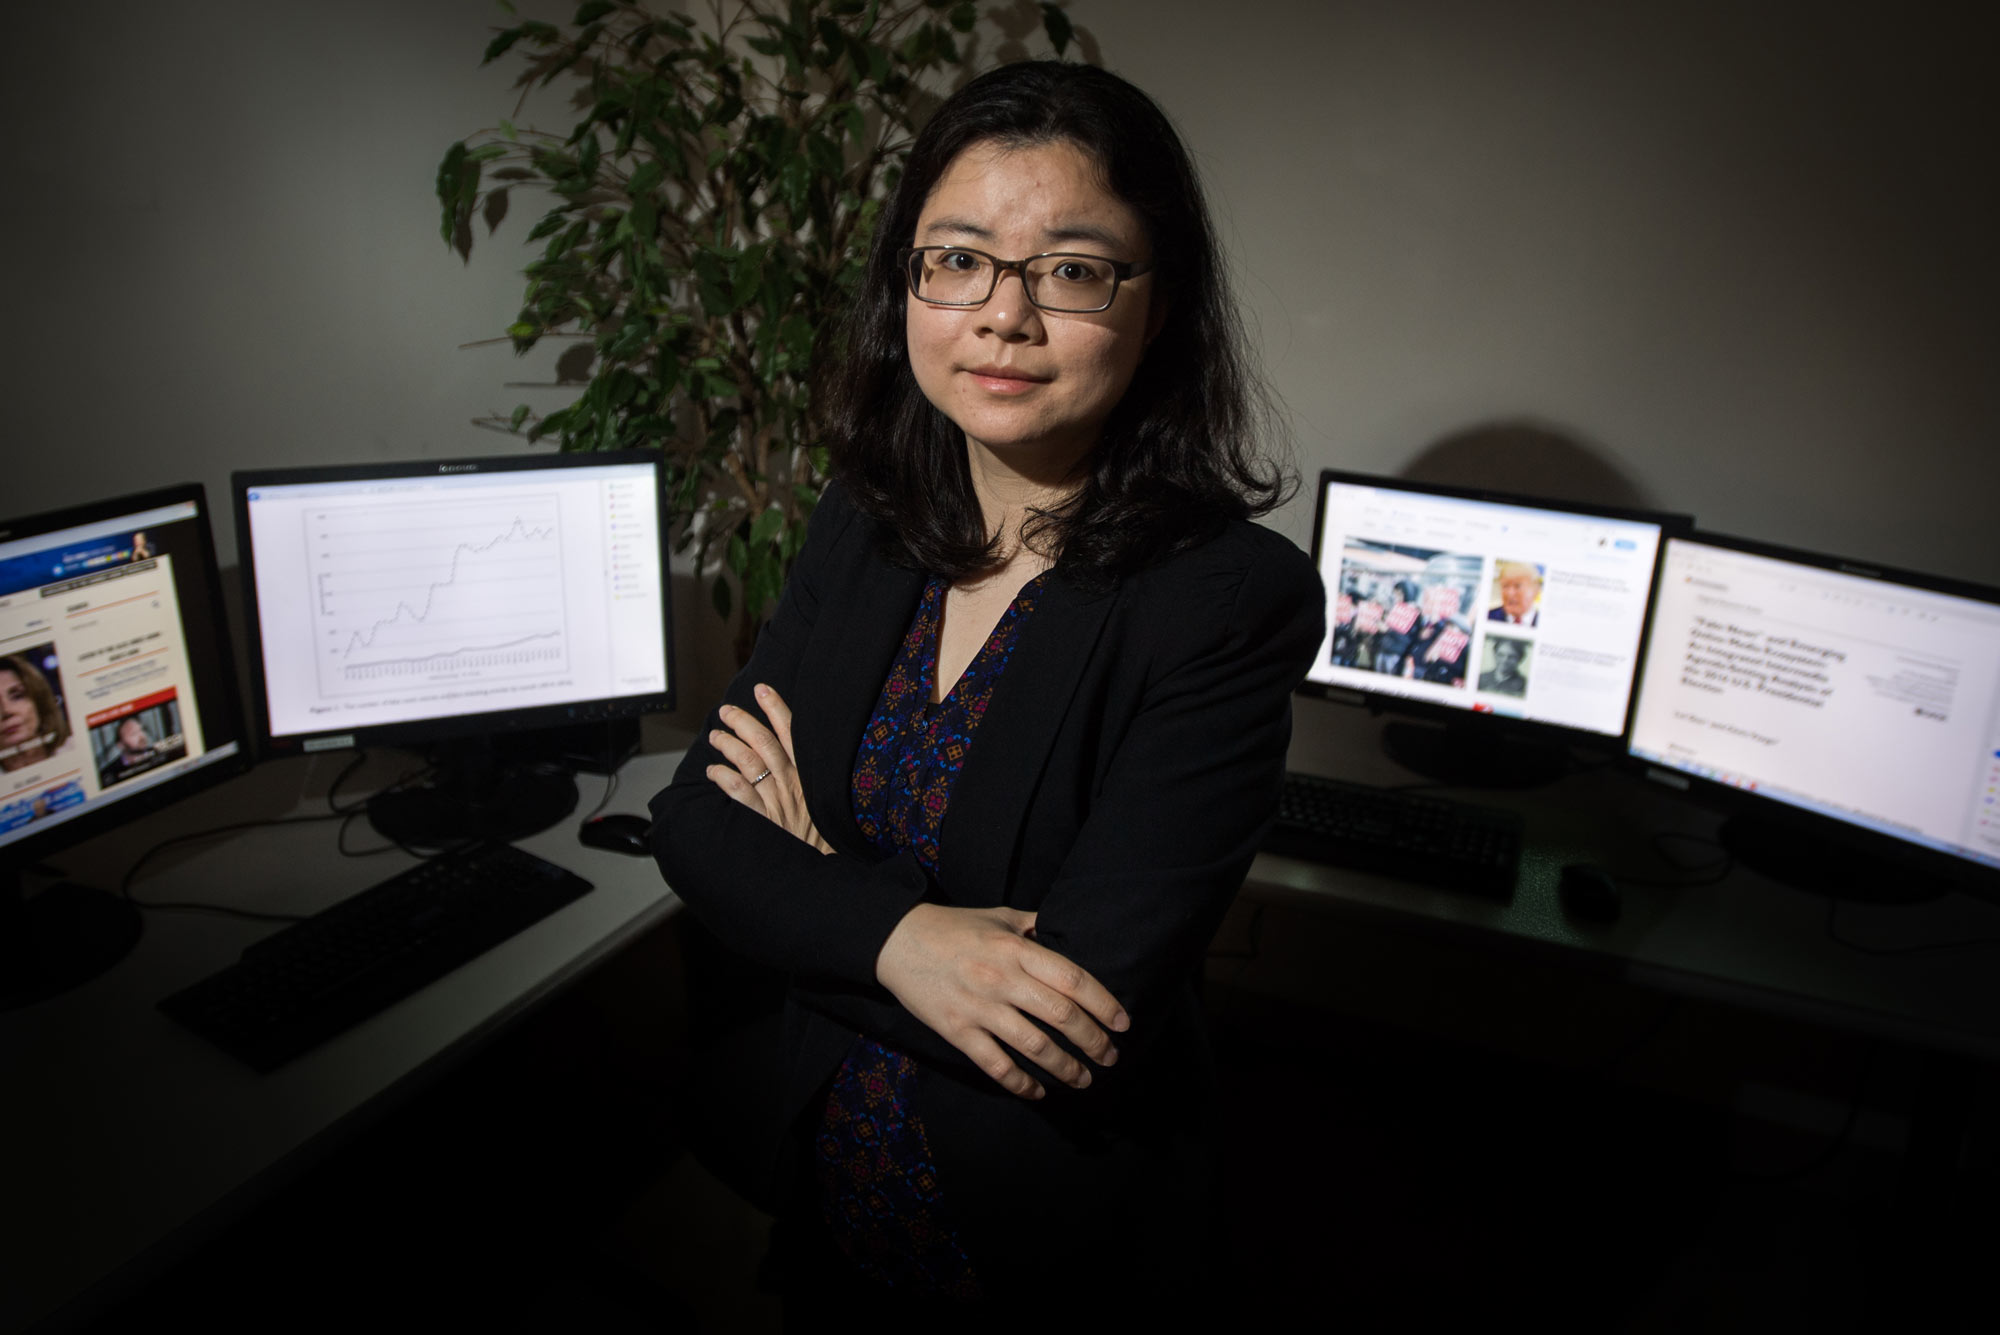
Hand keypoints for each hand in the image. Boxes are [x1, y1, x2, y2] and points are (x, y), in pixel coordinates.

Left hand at [706, 683, 832, 853]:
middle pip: (763, 741)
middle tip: (726, 712)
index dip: (775, 707)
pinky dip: (722, 776)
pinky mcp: (762, 819)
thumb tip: (790, 753)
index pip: (791, 732)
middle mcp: (792, 782)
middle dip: (741, 721)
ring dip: (727, 744)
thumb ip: (807, 776)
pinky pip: (738, 790)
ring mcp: (776, 800)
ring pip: (747, 760)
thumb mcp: (823, 799)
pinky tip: (713, 771)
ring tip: (716, 737)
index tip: (762, 689)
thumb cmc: (821, 834)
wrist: (819, 869)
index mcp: (809, 774)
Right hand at [874, 903, 1130, 1099]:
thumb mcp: (999, 916)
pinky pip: (995, 1065)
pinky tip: (1038, 1091)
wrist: (895, 940)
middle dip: (1093, 1041)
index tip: (1122, 1023)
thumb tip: (1068, 931)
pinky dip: (1020, 1083)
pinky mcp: (957, 1031)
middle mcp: (1002, 979)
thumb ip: (1034, 925)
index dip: (1103, 1003)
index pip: (1072, 978)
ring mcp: (979, 1008)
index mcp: (1015, 949)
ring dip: (1065, 1067)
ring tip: (1083, 1078)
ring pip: (1033, 1046)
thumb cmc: (953, 927)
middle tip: (1110, 1057)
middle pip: (1060, 1016)